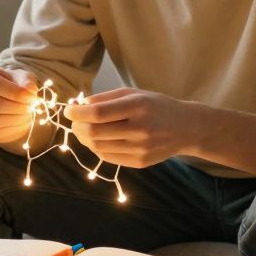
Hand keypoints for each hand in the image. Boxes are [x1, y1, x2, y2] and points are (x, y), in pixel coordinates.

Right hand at [0, 65, 38, 143]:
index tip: (31, 97)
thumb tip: (29, 89)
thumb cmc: (17, 85)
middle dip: (15, 107)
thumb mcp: (24, 78)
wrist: (14, 101)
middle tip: (30, 107)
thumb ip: (27, 81)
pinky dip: (12, 130)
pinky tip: (21, 123)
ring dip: (15, 119)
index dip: (14, 92)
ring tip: (27, 114)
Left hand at [63, 88, 196, 167]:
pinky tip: (97, 140)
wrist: (186, 128)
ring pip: (98, 147)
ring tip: (83, 130)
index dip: (77, 113)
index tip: (68, 110)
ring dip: (84, 138)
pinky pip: (108, 157)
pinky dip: (96, 148)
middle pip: (95, 132)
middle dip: (77, 127)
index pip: (98, 113)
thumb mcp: (134, 94)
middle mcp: (140, 128)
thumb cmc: (156, 106)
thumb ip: (106, 98)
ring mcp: (140, 148)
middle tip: (74, 121)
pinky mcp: (140, 162)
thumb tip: (78, 105)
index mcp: (138, 106)